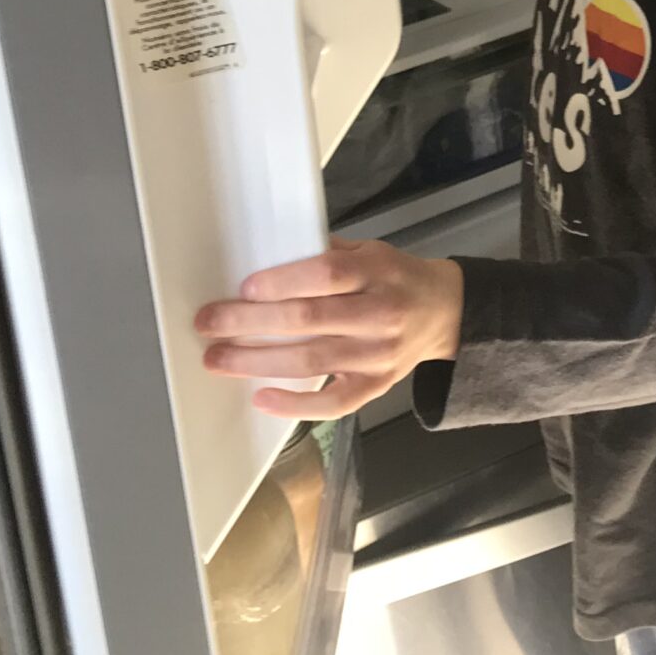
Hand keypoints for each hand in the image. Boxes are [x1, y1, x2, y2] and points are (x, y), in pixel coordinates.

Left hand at [195, 238, 463, 419]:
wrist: (445, 312)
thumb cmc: (395, 277)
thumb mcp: (370, 250)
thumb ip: (326, 254)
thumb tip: (266, 259)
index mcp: (378, 272)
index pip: (327, 275)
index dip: (283, 282)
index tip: (244, 288)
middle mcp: (381, 314)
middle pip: (310, 319)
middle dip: (251, 323)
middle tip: (210, 324)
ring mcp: (380, 355)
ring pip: (312, 361)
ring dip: (258, 362)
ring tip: (218, 359)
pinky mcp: (377, 386)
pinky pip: (334, 403)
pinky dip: (295, 404)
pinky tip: (261, 397)